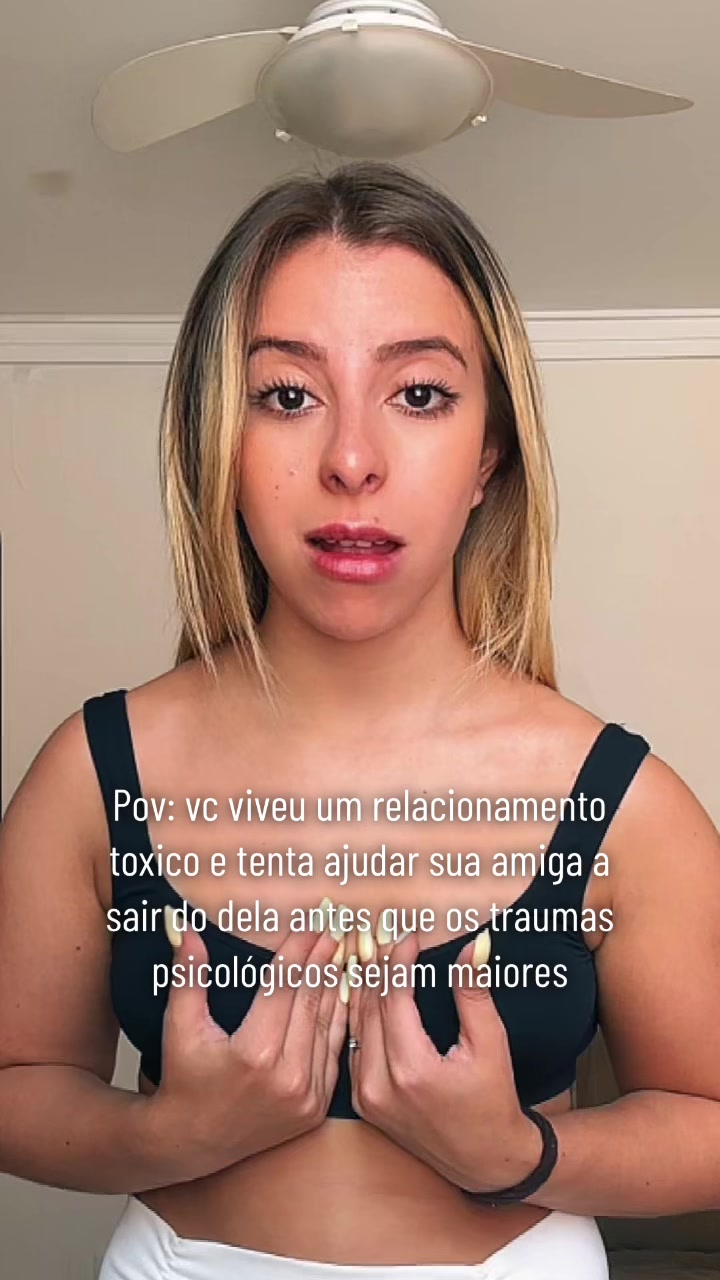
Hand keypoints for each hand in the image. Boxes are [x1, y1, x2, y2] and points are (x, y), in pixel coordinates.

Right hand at [147, 903, 347, 1180]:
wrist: (192, 1141)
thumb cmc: (184, 1079)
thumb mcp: (179, 1027)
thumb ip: (189, 978)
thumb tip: (190, 933)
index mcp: (255, 1053)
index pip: (284, 988)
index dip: (299, 953)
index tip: (311, 927)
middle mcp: (287, 1077)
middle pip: (309, 1003)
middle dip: (321, 963)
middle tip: (332, 932)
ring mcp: (306, 1096)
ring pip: (326, 1027)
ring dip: (334, 988)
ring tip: (340, 956)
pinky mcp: (315, 1108)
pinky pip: (331, 1054)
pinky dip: (336, 1022)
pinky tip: (338, 997)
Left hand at [346, 923, 541, 1193]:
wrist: (485, 1160)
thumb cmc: (493, 1101)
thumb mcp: (490, 1044)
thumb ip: (474, 992)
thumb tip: (474, 946)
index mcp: (411, 1069)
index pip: (393, 997)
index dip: (398, 961)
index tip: (408, 937)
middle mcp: (380, 1084)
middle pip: (369, 1008)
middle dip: (377, 968)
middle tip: (384, 936)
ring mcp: (368, 1096)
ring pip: (357, 1026)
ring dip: (364, 989)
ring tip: (373, 956)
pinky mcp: (364, 1103)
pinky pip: (356, 1048)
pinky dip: (361, 1017)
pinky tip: (369, 994)